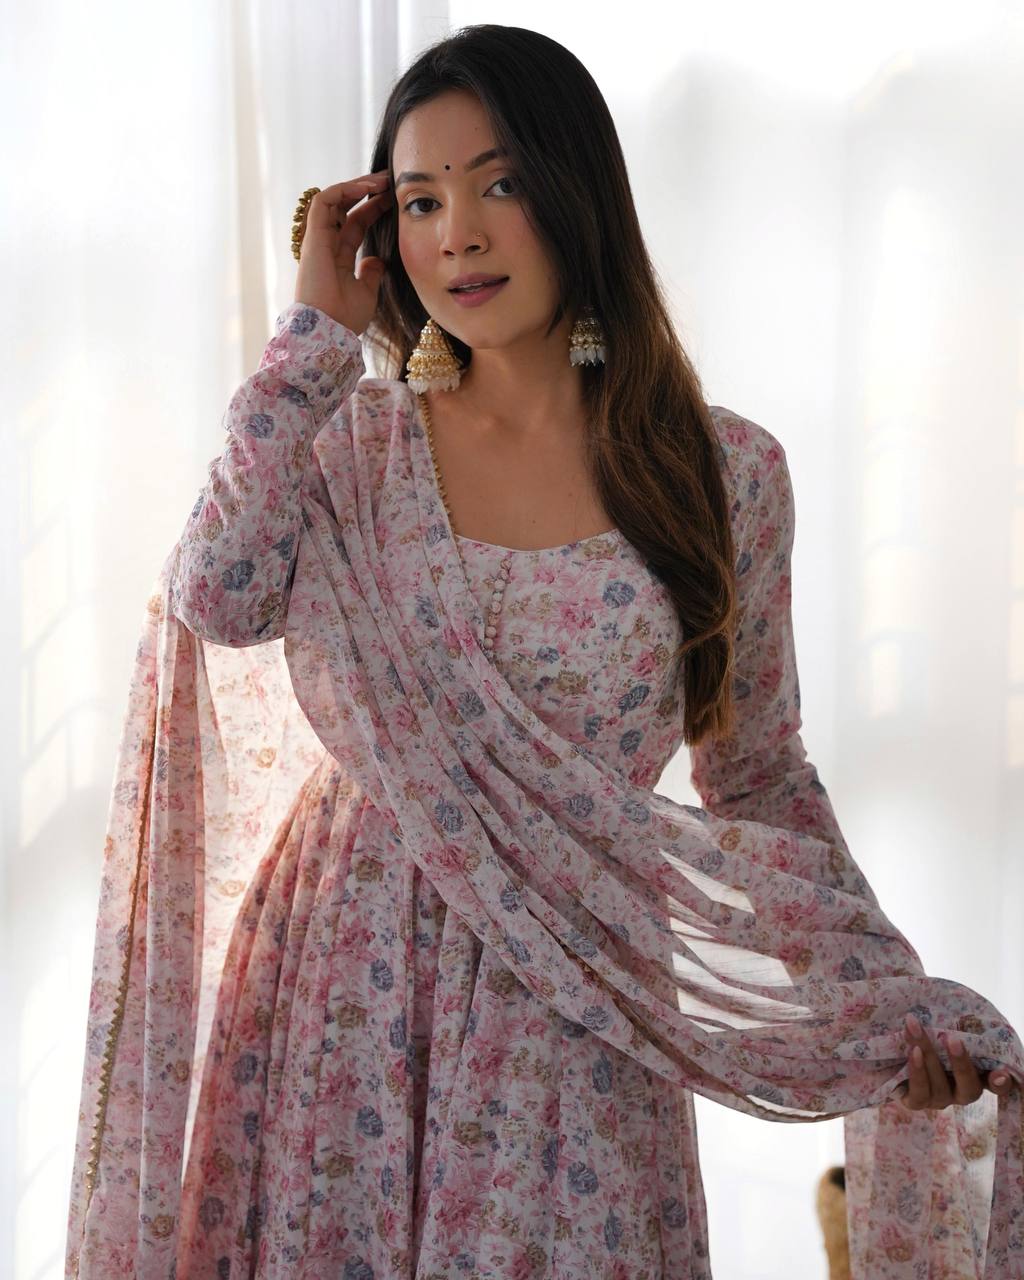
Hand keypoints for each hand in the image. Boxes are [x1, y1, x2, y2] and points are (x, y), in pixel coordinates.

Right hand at [294, 170, 394, 334]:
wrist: (330, 329)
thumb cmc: (346, 317)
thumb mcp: (367, 292)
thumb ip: (371, 273)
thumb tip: (378, 260)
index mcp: (339, 257)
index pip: (357, 223)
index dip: (374, 208)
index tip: (394, 199)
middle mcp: (327, 245)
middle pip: (346, 207)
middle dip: (368, 191)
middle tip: (390, 180)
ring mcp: (318, 239)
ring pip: (334, 199)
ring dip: (357, 186)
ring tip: (381, 180)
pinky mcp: (313, 236)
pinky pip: (324, 201)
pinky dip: (343, 190)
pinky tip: (365, 188)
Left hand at [898, 1013, 1013, 1110]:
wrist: (892, 1042)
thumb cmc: (927, 1027)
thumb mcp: (943, 1022)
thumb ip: (957, 1020)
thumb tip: (960, 999)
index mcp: (975, 1074)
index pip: (997, 1084)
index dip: (1001, 1082)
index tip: (1000, 1072)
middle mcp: (960, 1091)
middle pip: (969, 1088)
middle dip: (961, 1064)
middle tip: (953, 1039)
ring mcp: (939, 1099)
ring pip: (940, 1087)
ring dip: (928, 1056)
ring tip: (915, 1029)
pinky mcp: (915, 1101)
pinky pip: (919, 1094)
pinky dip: (917, 1072)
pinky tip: (912, 1051)